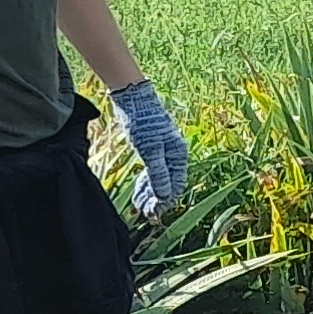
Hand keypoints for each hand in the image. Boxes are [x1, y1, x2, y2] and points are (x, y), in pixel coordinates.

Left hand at [112, 80, 188, 217]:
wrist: (134, 100)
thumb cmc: (143, 123)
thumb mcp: (150, 150)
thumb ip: (158, 173)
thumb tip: (165, 195)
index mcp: (178, 155)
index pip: (176, 185)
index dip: (165, 201)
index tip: (153, 213)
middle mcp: (174, 156)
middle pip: (169, 185)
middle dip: (156, 200)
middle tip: (143, 213)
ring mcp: (163, 153)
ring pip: (160, 180)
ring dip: (150, 194)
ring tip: (138, 205)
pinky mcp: (152, 150)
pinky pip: (152, 173)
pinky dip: (146, 183)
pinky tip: (139, 191)